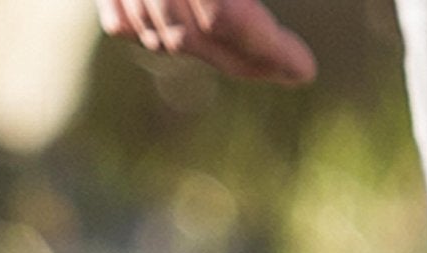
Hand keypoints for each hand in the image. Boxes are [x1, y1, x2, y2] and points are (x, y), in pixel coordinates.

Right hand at [96, 0, 316, 84]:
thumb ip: (238, 1)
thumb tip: (257, 21)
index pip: (231, 19)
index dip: (269, 50)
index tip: (304, 71)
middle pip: (197, 37)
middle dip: (246, 59)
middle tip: (286, 69)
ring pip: (162, 35)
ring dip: (204, 49)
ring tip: (247, 53)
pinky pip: (123, 22)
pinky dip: (150, 32)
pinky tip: (184, 37)